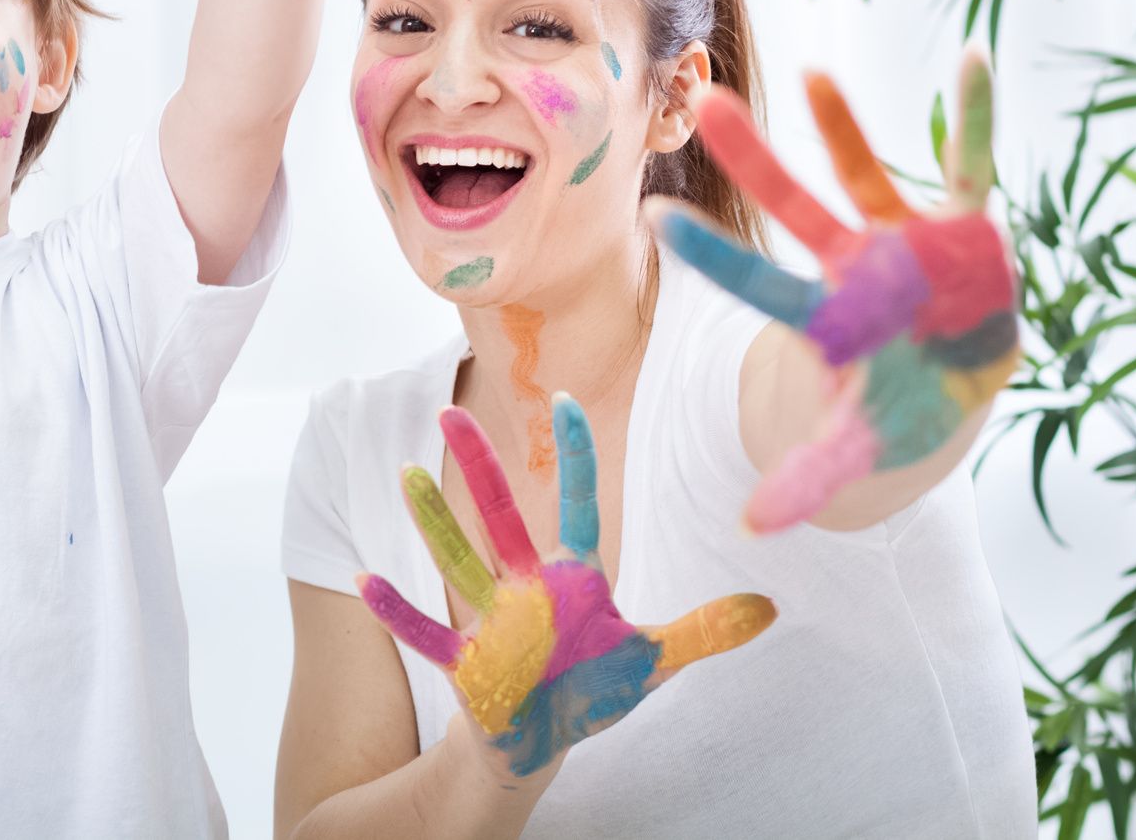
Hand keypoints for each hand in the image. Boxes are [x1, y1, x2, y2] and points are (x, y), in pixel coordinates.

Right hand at [357, 396, 775, 777]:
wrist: (544, 738)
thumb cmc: (591, 688)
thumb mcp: (652, 660)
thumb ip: (704, 632)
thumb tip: (772, 608)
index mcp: (573, 576)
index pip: (577, 503)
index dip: (574, 454)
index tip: (565, 398)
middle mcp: (527, 586)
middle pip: (500, 515)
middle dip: (477, 465)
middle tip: (448, 410)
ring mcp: (493, 619)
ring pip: (458, 559)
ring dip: (432, 522)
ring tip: (403, 474)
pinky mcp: (467, 661)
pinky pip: (425, 632)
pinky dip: (396, 611)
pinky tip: (364, 581)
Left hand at [651, 52, 1020, 533]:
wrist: (956, 377)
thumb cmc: (895, 407)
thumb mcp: (855, 446)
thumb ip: (809, 477)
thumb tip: (752, 528)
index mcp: (822, 314)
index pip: (755, 280)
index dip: (711, 255)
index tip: (653, 215)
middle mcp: (851, 263)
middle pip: (793, 207)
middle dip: (755, 160)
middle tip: (701, 104)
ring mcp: (903, 238)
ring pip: (865, 174)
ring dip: (844, 128)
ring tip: (813, 72)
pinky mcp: (962, 223)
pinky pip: (968, 162)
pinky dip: (972, 116)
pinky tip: (973, 58)